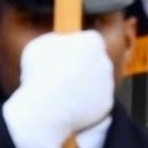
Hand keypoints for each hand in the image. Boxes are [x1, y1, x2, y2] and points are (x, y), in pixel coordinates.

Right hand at [0, 31, 116, 147]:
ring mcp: (108, 82)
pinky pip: (94, 101)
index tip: (63, 56)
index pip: (89, 40)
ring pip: (95, 81)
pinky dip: (83, 103)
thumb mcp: (38, 46)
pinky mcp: (107, 102)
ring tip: (59, 92)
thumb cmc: (39, 73)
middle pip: (94, 61)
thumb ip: (54, 41)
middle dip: (81, 67)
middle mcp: (105, 60)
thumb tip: (59, 42)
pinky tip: (67, 105)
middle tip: (60, 76)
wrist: (47, 108)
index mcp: (92, 41)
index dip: (75, 48)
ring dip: (82, 85)